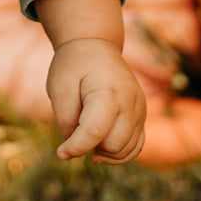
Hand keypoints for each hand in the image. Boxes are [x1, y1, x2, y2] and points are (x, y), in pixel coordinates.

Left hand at [46, 40, 146, 164]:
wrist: (96, 46)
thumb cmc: (74, 66)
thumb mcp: (59, 86)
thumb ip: (66, 119)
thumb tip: (76, 146)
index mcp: (108, 92)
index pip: (95, 131)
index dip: (76, 147)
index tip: (60, 153)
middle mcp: (130, 102)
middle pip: (113, 145)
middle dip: (90, 146)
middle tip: (74, 130)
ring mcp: (140, 110)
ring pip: (125, 150)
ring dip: (104, 151)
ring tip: (86, 134)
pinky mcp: (141, 116)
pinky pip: (135, 147)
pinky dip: (118, 153)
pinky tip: (100, 148)